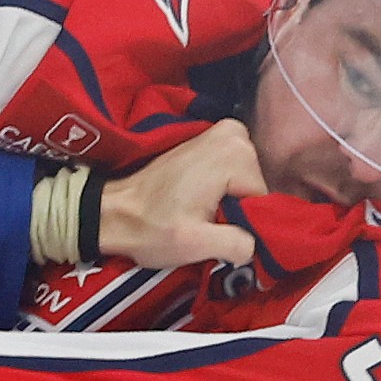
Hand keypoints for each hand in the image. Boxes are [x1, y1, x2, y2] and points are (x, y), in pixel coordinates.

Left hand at [100, 118, 266, 268]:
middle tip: (206, 224)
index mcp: (236, 154)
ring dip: (231, 204)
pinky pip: (236, 174)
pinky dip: (224, 192)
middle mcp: (235, 135)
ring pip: (248, 184)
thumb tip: (262, 246)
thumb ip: (239, 244)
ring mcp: (224, 134)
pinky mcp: (213, 140)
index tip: (218, 233)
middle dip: (238, 212)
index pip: (266, 200)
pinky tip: (200, 203)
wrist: (114, 211)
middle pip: (258, 189)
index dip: (247, 224)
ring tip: (200, 213)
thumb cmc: (150, 227)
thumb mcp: (196, 245)